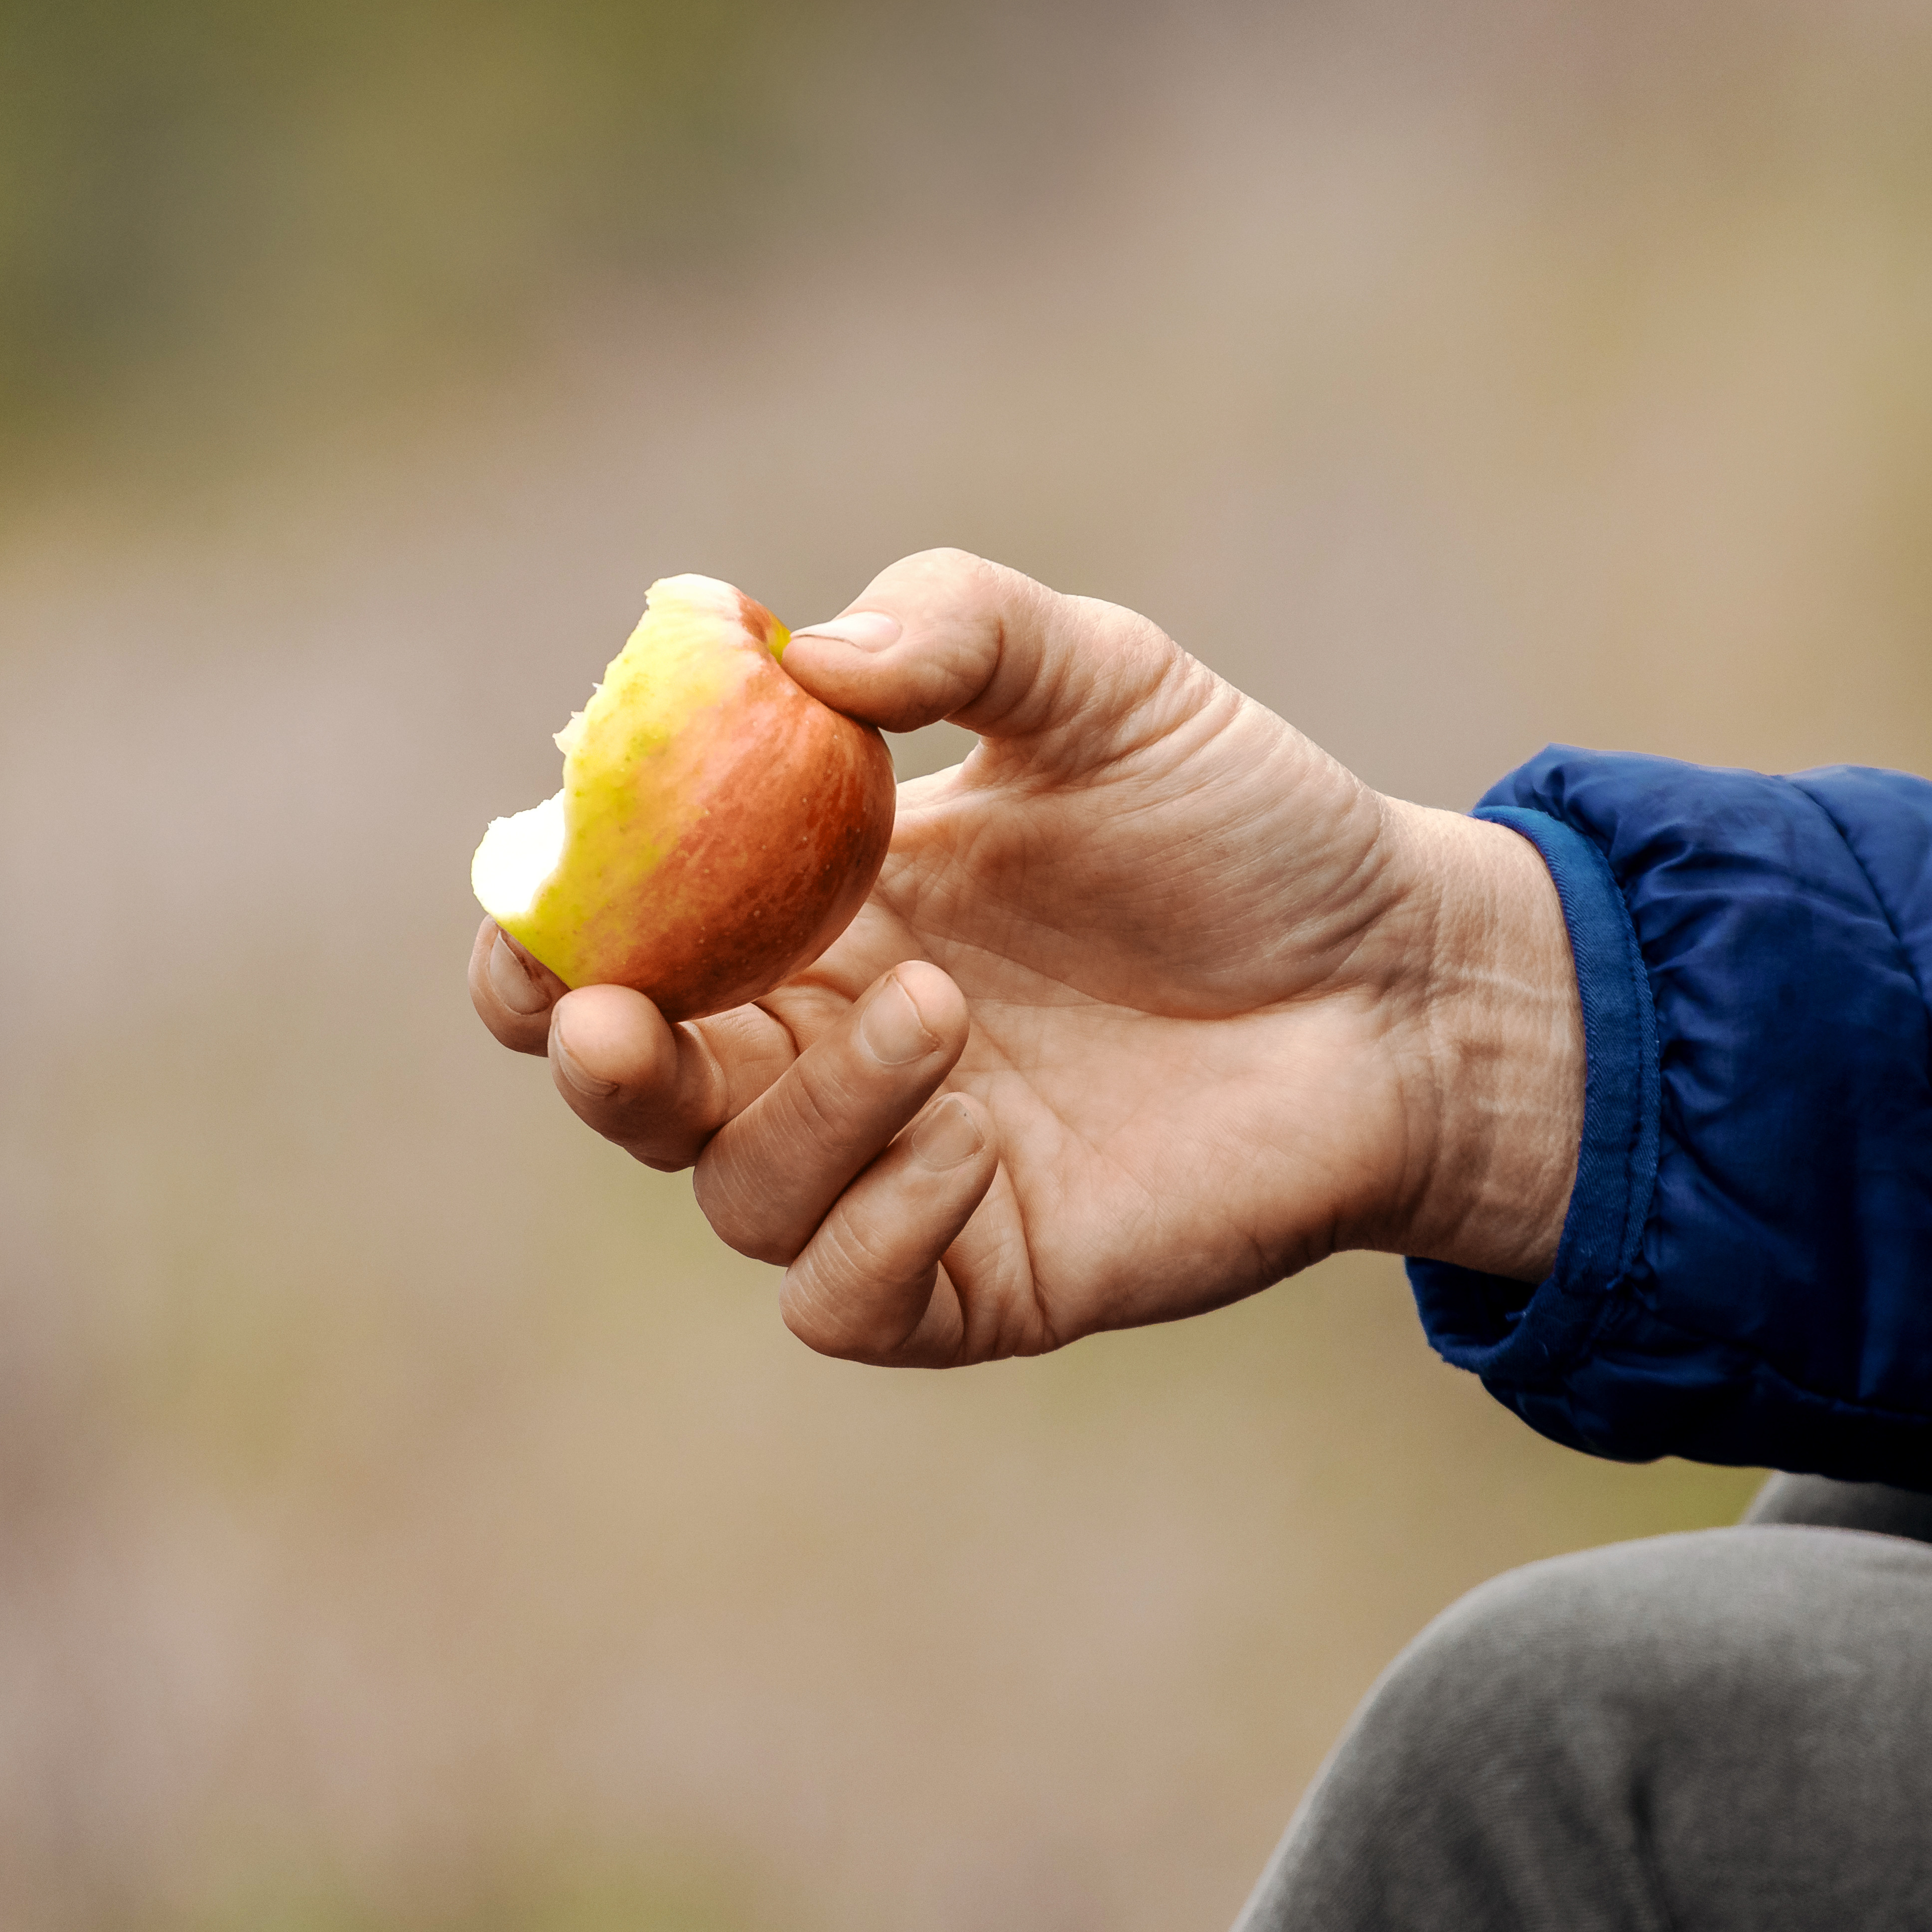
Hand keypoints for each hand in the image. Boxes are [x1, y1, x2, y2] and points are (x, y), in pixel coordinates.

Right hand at [470, 550, 1582, 1365]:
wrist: (1403, 976)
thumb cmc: (1246, 824)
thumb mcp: (1107, 683)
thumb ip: (958, 632)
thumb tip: (797, 649)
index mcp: (817, 911)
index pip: (619, 942)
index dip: (542, 935)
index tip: (528, 896)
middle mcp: (829, 1046)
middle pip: (636, 1089)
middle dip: (595, 1057)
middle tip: (611, 1017)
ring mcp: (901, 1169)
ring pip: (738, 1190)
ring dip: (803, 1109)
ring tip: (944, 1010)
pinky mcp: (982, 1275)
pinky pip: (845, 1299)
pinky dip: (872, 1231)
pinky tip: (971, 1143)